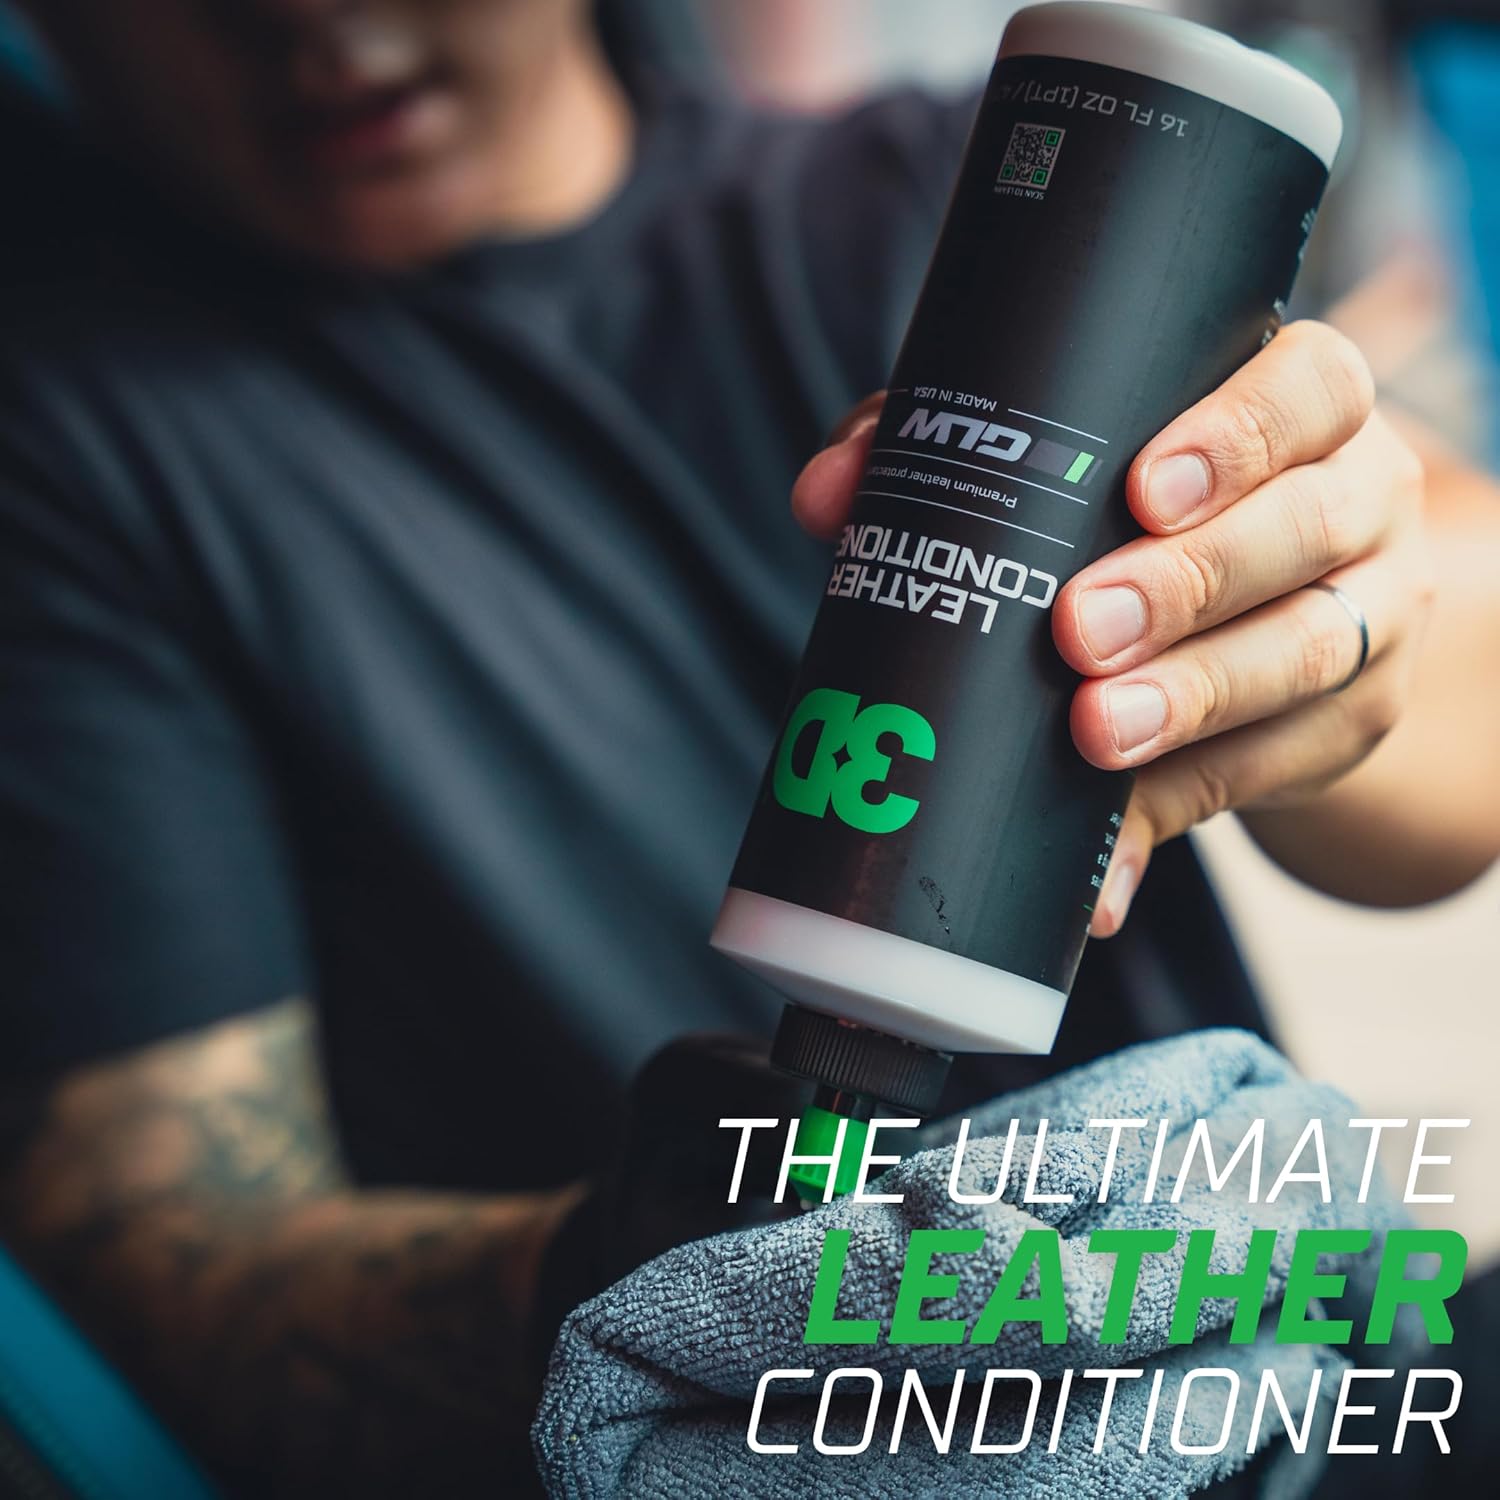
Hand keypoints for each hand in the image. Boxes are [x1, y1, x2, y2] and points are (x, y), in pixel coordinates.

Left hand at [792, 322, 1431, 936]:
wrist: (1276, 603)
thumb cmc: (1148, 508)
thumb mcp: (1077, 456)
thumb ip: (959, 453)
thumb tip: (825, 500)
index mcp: (1309, 409)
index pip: (1309, 389)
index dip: (1237, 436)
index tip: (1140, 490)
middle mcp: (1362, 501)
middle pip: (1307, 528)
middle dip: (1190, 583)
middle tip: (1078, 632)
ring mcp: (1372, 617)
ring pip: (1307, 653)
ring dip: (1193, 703)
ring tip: (1094, 736)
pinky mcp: (1345, 727)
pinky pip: (1270, 774)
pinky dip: (1174, 817)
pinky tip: (1110, 866)